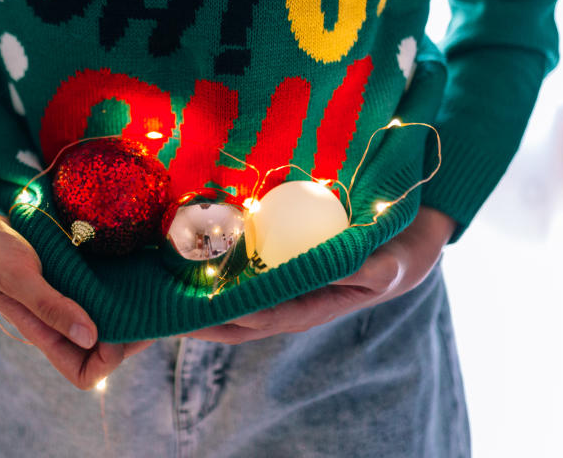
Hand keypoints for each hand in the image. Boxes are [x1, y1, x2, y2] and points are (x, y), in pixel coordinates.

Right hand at [0, 177, 153, 388]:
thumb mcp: (18, 275)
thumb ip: (50, 307)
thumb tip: (90, 337)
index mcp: (42, 333)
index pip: (85, 373)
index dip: (111, 359)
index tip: (126, 327)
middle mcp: (57, 324)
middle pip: (104, 350)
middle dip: (130, 335)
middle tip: (151, 304)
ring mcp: (64, 302)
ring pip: (105, 322)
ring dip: (128, 311)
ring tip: (147, 288)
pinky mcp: (69, 280)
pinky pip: (100, 295)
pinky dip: (119, 289)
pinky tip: (133, 271)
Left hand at [185, 206, 455, 343]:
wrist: (402, 245)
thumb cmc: (394, 259)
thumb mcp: (387, 265)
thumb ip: (367, 269)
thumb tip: (344, 266)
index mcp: (308, 308)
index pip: (259, 317)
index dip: (227, 313)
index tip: (198, 304)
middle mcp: (286, 300)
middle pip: (232, 315)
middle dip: (197, 313)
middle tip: (159, 300)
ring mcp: (278, 284)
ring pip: (230, 294)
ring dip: (198, 289)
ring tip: (161, 279)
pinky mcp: (275, 264)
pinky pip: (240, 268)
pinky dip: (216, 263)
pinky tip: (191, 245)